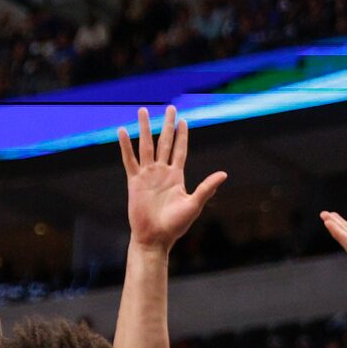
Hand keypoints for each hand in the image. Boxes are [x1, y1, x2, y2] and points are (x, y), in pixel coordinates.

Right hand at [118, 105, 224, 251]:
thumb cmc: (174, 227)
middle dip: (167, 125)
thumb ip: (206, 188)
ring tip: (143, 111)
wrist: (154, 239)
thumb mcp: (193, 205)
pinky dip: (126, 146)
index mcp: (176, 176)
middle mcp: (161, 172)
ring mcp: (147, 176)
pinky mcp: (134, 182)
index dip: (182, 136)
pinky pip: (129, 160)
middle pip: (164, 142)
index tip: (183, 121)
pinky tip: (122, 131)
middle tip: (170, 108)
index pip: (180, 150)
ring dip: (145, 128)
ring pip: (146, 146)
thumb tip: (223, 174)